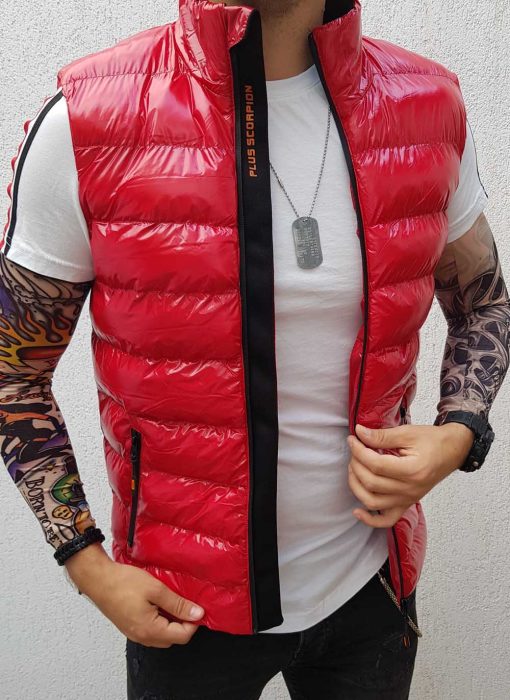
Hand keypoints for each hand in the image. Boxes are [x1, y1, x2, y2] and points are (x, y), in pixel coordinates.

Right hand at [64, 543, 204, 647]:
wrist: (98, 579)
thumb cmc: (124, 582)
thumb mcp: (156, 589)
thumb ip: (178, 604)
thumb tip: (197, 614)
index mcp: (150, 630)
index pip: (182, 636)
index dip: (193, 623)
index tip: (197, 607)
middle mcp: (142, 637)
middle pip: (172, 638)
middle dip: (184, 624)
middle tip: (187, 603)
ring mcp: (134, 633)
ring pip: (161, 636)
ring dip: (171, 622)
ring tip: (174, 602)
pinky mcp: (129, 627)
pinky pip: (151, 630)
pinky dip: (160, 620)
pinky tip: (160, 604)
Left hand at [346, 421, 474, 527]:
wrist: (453, 450)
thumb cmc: (433, 441)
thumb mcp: (408, 433)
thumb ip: (382, 436)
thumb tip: (359, 434)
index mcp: (412, 470)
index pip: (376, 465)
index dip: (359, 451)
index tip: (353, 439)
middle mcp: (410, 490)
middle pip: (371, 483)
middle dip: (356, 464)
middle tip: (354, 449)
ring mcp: (408, 499)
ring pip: (373, 502)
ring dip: (356, 485)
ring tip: (354, 467)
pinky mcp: (406, 504)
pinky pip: (386, 520)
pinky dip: (370, 520)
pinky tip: (357, 511)